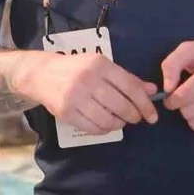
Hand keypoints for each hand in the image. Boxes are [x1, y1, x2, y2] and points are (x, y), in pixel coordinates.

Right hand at [28, 50, 157, 136]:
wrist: (42, 74)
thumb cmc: (77, 69)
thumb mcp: (102, 66)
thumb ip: (127, 79)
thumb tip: (152, 90)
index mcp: (100, 65)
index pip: (130, 87)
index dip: (145, 104)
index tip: (152, 114)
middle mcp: (88, 80)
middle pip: (121, 105)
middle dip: (134, 116)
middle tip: (136, 118)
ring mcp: (75, 97)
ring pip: (107, 120)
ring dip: (118, 124)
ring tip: (119, 121)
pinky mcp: (66, 113)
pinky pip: (93, 128)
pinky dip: (104, 129)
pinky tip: (106, 124)